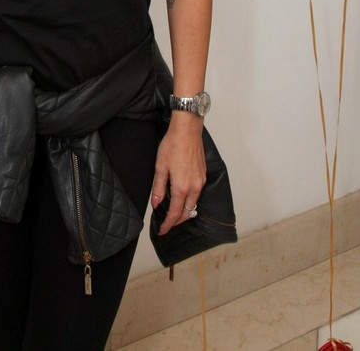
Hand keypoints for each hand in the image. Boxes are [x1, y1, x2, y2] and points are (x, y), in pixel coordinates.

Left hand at [150, 115, 205, 235]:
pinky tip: (182, 197)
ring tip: (173, 211)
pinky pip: (197, 195)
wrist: (187, 130)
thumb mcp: (160, 167)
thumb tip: (155, 204)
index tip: (162, 230)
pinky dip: (190, 201)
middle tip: (166, 223)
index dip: (168, 224)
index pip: (175, 214)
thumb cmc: (173, 145)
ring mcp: (200, 182)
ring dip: (184, 211)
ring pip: (193, 205)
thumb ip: (158, 188)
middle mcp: (194, 187)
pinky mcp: (203, 175)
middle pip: (187, 213)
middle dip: (177, 221)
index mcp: (181, 187)